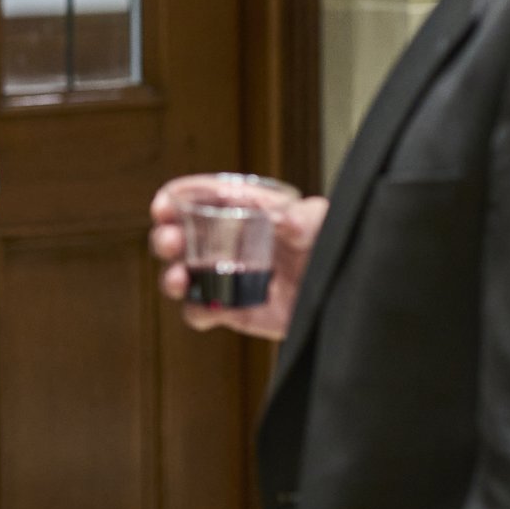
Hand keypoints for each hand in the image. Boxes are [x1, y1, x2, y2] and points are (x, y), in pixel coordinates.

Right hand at [150, 178, 326, 340]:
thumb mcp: (324, 224)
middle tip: (170, 241)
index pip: (202, 197)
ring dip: (171, 275)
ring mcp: (227, 278)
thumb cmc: (334, 248)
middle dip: (166, 236)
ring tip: (179, 279)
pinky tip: (207, 308)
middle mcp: (229, 243)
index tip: (163, 205)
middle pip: (181, 235)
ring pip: (182, 275)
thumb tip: (287, 220)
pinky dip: (196, 311)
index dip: (177, 198)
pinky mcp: (233, 310)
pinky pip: (201, 311)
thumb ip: (307, 218)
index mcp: (245, 211)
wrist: (346, 298)